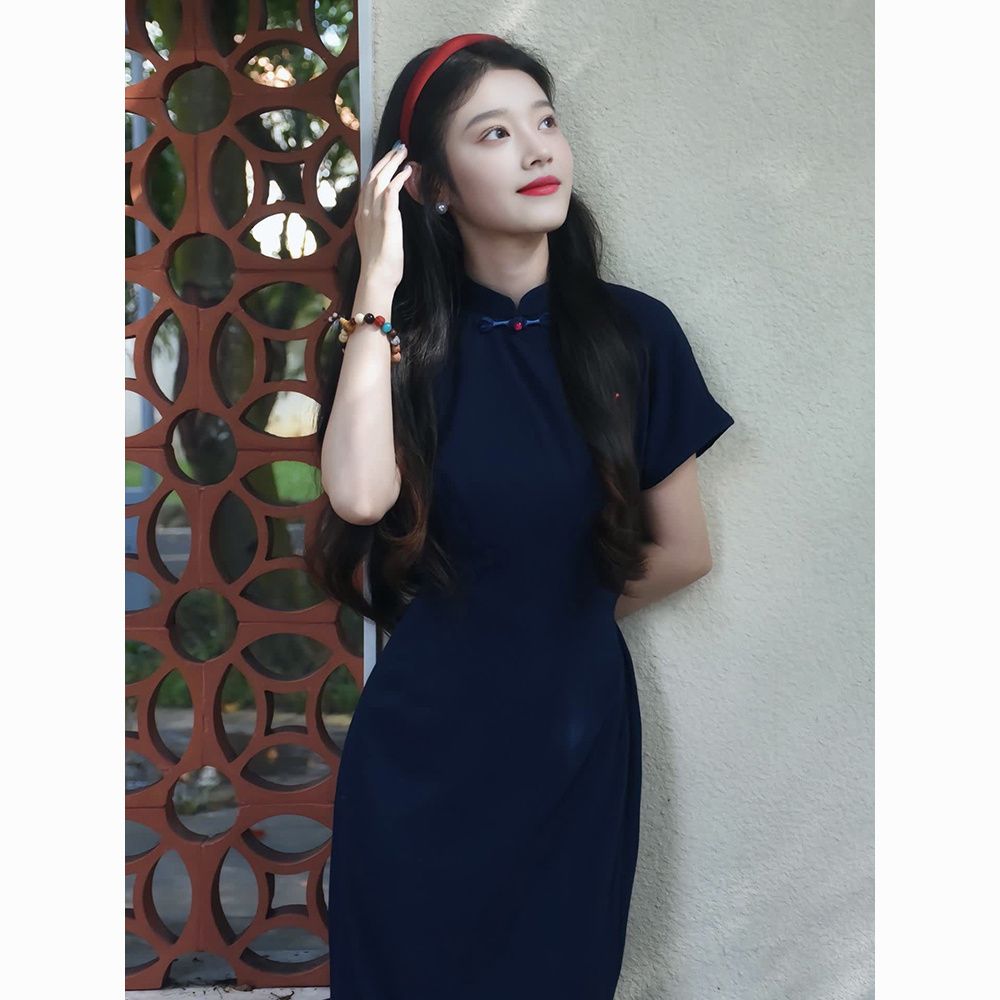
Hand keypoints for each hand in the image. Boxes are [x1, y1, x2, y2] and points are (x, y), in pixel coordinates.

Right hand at [353, 142, 411, 289]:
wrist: (376, 277)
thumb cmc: (380, 264)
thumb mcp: (376, 239)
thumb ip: (380, 224)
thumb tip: (389, 216)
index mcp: (362, 216)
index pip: (367, 185)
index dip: (377, 169)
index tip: (387, 160)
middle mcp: (365, 211)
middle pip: (373, 177)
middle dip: (385, 160)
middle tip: (398, 149)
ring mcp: (374, 214)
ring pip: (380, 179)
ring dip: (392, 164)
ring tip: (403, 153)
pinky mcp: (387, 219)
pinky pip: (391, 192)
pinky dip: (398, 178)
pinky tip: (407, 171)